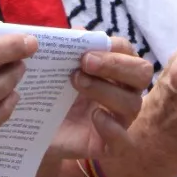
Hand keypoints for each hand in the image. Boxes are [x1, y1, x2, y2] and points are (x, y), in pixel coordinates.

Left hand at [48, 37, 153, 160]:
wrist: (34, 128)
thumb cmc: (51, 92)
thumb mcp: (55, 68)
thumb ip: (68, 48)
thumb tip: (79, 31)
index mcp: (114, 69)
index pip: (128, 51)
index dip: (112, 48)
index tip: (85, 50)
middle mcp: (124, 92)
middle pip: (142, 73)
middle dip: (116, 65)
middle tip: (85, 63)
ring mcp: (119, 119)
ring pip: (132, 104)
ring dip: (105, 90)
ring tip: (76, 83)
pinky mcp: (109, 145)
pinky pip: (124, 140)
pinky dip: (112, 127)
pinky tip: (94, 116)